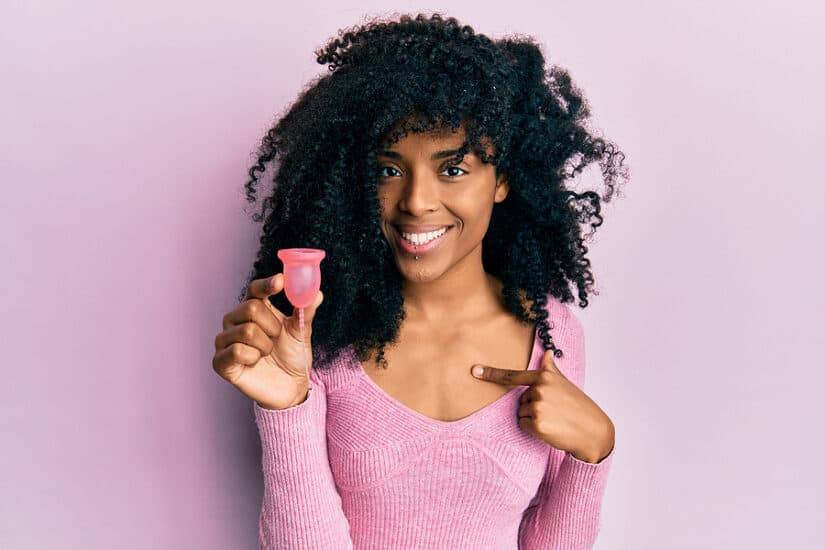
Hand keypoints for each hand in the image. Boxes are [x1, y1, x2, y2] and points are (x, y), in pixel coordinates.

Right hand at [212, 273, 323, 409]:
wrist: (290, 386)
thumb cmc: (292, 355)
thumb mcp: (302, 331)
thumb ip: (306, 311)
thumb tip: (316, 293)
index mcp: (254, 308)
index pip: (254, 289)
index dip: (267, 285)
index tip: (281, 282)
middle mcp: (235, 320)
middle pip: (251, 308)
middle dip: (272, 326)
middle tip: (276, 338)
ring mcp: (225, 340)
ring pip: (246, 330)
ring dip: (265, 345)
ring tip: (267, 352)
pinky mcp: (220, 361)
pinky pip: (236, 351)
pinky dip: (253, 357)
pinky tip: (255, 362)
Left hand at [471, 351, 613, 462]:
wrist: (592, 430)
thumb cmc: (578, 405)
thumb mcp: (565, 384)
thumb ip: (551, 369)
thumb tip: (547, 353)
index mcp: (545, 377)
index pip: (514, 375)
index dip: (492, 374)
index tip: (474, 371)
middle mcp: (540, 389)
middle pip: (520, 399)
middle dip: (533, 406)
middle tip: (555, 411)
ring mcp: (538, 406)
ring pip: (521, 413)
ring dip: (534, 419)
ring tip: (554, 419)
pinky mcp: (537, 424)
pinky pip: (524, 425)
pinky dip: (534, 429)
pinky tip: (551, 429)